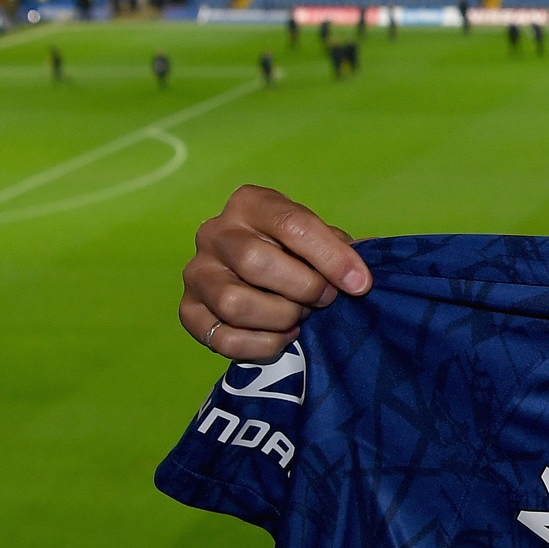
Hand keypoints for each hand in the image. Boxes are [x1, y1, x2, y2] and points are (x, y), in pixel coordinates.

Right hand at [179, 184, 369, 361]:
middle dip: (303, 288)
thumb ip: (338, 251)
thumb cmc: (295, 251)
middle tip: (324, 298)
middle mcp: (214, 232)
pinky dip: (262, 344)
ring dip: (280, 316)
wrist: (259, 275)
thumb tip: (357, 279)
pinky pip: (222, 338)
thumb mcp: (319, 238)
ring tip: (299, 315)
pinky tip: (283, 335)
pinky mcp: (188, 310)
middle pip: (256, 262)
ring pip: (234, 303)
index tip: (359, 284)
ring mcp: (197, 272)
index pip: (292, 224)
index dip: (331, 257)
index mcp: (249, 203)